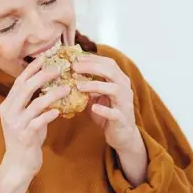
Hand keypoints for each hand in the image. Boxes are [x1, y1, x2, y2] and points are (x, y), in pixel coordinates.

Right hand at [0, 55, 69, 172]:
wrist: (18, 165)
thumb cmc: (26, 139)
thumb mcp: (26, 118)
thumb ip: (33, 103)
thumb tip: (50, 85)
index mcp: (8, 104)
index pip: (19, 81)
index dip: (32, 68)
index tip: (46, 57)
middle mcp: (9, 112)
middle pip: (25, 87)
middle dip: (43, 75)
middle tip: (59, 67)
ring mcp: (15, 124)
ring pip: (34, 104)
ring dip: (52, 94)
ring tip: (67, 88)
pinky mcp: (24, 136)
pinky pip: (38, 121)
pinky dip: (49, 114)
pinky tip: (60, 111)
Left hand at [73, 54, 147, 184]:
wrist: (122, 135)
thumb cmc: (108, 113)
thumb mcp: (96, 97)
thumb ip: (86, 86)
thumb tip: (67, 75)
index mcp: (119, 80)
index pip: (108, 63)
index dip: (92, 58)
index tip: (75, 58)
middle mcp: (125, 89)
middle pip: (111, 72)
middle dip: (92, 67)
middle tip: (74, 68)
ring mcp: (125, 103)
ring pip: (114, 89)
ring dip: (95, 85)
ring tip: (78, 86)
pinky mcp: (122, 119)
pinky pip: (114, 113)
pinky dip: (103, 109)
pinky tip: (92, 107)